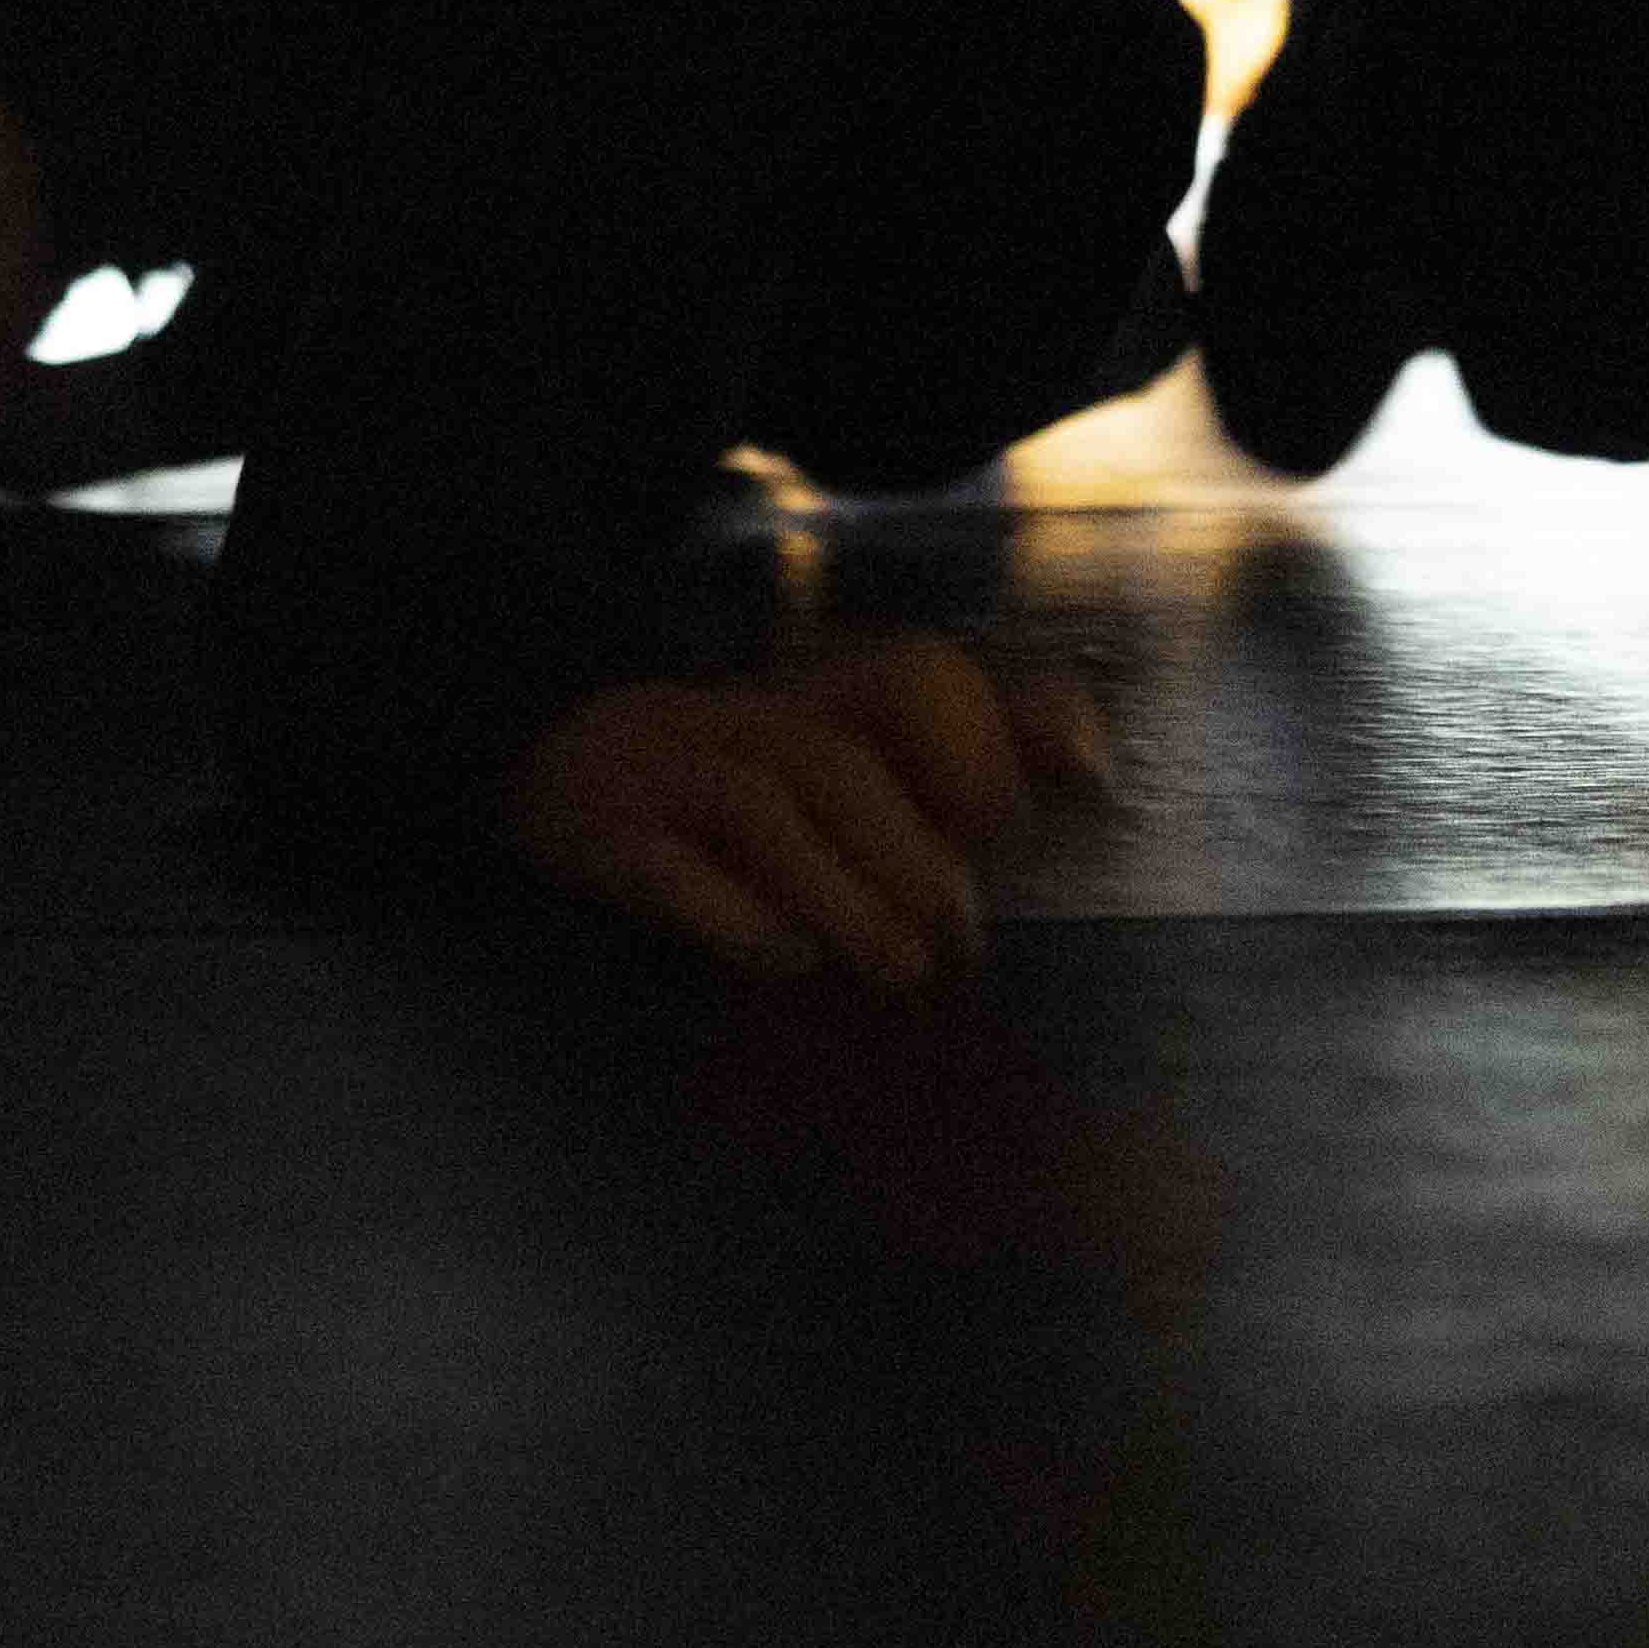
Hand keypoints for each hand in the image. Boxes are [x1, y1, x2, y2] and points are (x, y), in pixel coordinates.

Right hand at [499, 637, 1112, 986]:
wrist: (555, 763)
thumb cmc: (747, 778)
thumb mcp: (855, 749)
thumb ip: (976, 748)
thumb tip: (1092, 764)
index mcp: (819, 697)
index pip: (909, 677)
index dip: (972, 741)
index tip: (1010, 822)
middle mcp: (746, 722)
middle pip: (835, 761)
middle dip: (909, 853)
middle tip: (960, 944)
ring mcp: (669, 772)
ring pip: (758, 809)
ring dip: (839, 893)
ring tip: (898, 970)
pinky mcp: (607, 837)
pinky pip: (665, 867)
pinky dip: (731, 917)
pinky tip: (785, 962)